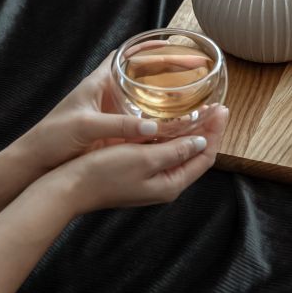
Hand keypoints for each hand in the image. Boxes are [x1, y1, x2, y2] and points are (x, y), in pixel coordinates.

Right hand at [0, 102, 226, 292]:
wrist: (68, 187)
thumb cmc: (103, 172)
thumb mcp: (144, 159)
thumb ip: (175, 150)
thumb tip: (202, 140)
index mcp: (170, 184)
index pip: (205, 157)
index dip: (216, 132)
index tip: (223, 109)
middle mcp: (163, 183)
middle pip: (195, 154)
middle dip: (208, 130)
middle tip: (216, 105)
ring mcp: (149, 178)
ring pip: (179, 151)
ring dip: (191, 131)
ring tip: (199, 108)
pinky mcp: (136, 170)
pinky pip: (163, 151)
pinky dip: (172, 135)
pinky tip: (168, 120)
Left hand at [18, 53, 191, 174]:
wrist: (38, 160)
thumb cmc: (54, 136)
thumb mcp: (87, 126)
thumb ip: (119, 125)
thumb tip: (153, 128)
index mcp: (97, 83)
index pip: (123, 55)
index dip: (144, 47)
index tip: (168, 43)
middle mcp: (106, 93)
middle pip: (139, 75)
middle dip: (162, 70)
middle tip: (188, 69)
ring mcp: (109, 111)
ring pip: (141, 96)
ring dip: (161, 94)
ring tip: (187, 93)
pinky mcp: (111, 130)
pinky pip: (139, 118)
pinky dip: (155, 117)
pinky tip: (171, 122)